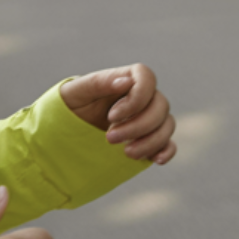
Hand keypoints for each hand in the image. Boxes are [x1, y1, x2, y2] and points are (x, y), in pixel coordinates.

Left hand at [59, 63, 176, 164]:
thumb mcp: (77, 92)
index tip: (112, 116)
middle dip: (137, 126)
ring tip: (126, 153)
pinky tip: (155, 160)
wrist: (69, 129)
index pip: (147, 78)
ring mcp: (148, 118)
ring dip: (150, 141)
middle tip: (109, 138)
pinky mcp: (150, 139)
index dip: (137, 98)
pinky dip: (167, 151)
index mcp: (125, 79)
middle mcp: (142, 97)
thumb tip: (126, 81)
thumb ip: (99, 82)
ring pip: (167, 125)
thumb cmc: (71, 104)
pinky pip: (170, 143)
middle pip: (160, 105)